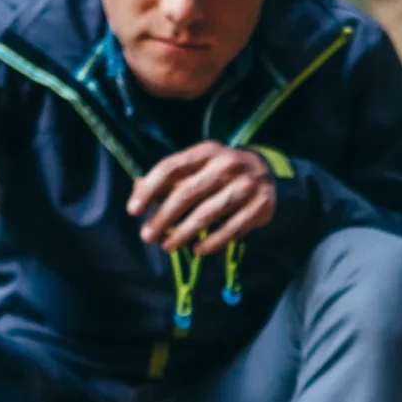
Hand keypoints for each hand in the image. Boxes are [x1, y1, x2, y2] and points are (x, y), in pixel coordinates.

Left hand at [126, 142, 276, 255]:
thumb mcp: (198, 167)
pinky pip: (232, 229)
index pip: (171, 168)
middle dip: (163, 217)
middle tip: (147, 236)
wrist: (268, 172)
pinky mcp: (261, 206)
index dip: (149, 190)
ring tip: (167, 246)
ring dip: (183, 233)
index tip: (133, 210)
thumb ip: (170, 179)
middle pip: (187, 193)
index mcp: (206, 151)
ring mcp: (247, 185)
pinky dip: (212, 242)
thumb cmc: (222, 172)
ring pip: (207, 213)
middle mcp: (227, 164)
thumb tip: (138, 190)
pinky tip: (198, 249)